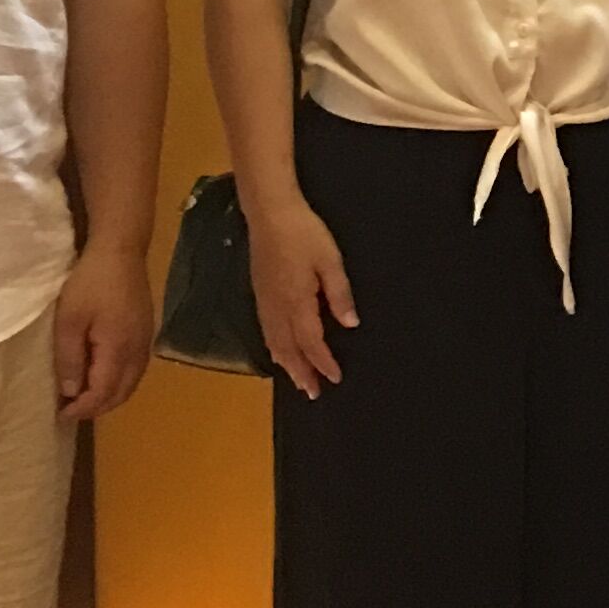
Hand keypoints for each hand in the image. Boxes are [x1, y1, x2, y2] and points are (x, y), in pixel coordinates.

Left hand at [52, 243, 156, 422]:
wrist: (121, 250)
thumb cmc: (90, 283)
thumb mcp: (69, 320)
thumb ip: (70, 359)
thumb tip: (71, 392)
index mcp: (119, 350)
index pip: (103, 393)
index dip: (83, 409)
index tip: (61, 415)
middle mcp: (138, 351)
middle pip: (122, 393)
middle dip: (97, 408)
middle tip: (71, 411)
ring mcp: (145, 341)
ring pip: (131, 383)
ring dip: (109, 396)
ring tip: (84, 398)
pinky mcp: (146, 331)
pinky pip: (135, 369)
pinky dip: (119, 382)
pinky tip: (103, 376)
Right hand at [247, 192, 358, 395]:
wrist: (269, 213)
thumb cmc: (304, 233)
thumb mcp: (330, 261)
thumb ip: (340, 294)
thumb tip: (350, 324)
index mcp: (297, 302)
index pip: (311, 342)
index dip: (323, 362)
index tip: (335, 378)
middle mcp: (277, 308)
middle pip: (289, 349)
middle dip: (302, 373)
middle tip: (313, 393)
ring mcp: (264, 302)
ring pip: (274, 343)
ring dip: (286, 365)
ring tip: (298, 381)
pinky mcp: (258, 294)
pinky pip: (265, 331)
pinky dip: (273, 348)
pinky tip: (278, 353)